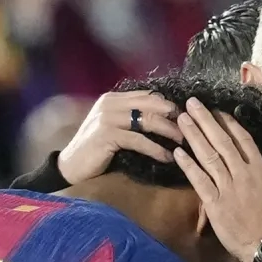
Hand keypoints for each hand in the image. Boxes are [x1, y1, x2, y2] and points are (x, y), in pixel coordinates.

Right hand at [58, 91, 182, 184]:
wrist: (70, 166)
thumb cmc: (95, 150)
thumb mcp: (113, 128)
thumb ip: (131, 118)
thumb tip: (161, 118)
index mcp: (113, 99)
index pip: (147, 96)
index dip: (168, 105)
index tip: (186, 117)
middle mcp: (110, 104)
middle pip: (151, 105)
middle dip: (173, 116)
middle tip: (190, 128)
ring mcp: (108, 118)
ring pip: (147, 120)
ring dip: (169, 131)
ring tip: (183, 142)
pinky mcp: (107, 135)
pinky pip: (139, 140)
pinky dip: (156, 149)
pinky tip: (168, 157)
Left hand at [173, 98, 261, 261]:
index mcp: (260, 169)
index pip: (242, 140)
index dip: (228, 123)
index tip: (217, 110)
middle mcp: (243, 173)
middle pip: (221, 141)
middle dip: (205, 120)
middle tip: (191, 104)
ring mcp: (228, 187)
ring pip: (208, 156)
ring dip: (194, 136)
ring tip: (181, 119)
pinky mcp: (215, 203)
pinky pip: (199, 181)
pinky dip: (188, 165)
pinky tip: (177, 152)